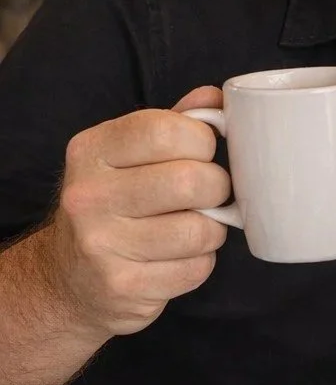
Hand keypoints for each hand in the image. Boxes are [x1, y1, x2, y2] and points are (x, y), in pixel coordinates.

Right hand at [47, 86, 230, 339]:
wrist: (68, 277)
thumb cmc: (116, 203)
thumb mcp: (131, 153)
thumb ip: (175, 122)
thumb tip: (218, 97)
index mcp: (92, 150)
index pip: (167, 129)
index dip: (203, 140)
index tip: (203, 152)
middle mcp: (88, 195)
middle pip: (191, 181)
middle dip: (217, 187)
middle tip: (209, 193)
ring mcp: (100, 244)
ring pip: (200, 230)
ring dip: (213, 229)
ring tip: (193, 226)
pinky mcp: (122, 286)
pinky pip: (196, 269)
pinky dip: (200, 262)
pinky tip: (177, 257)